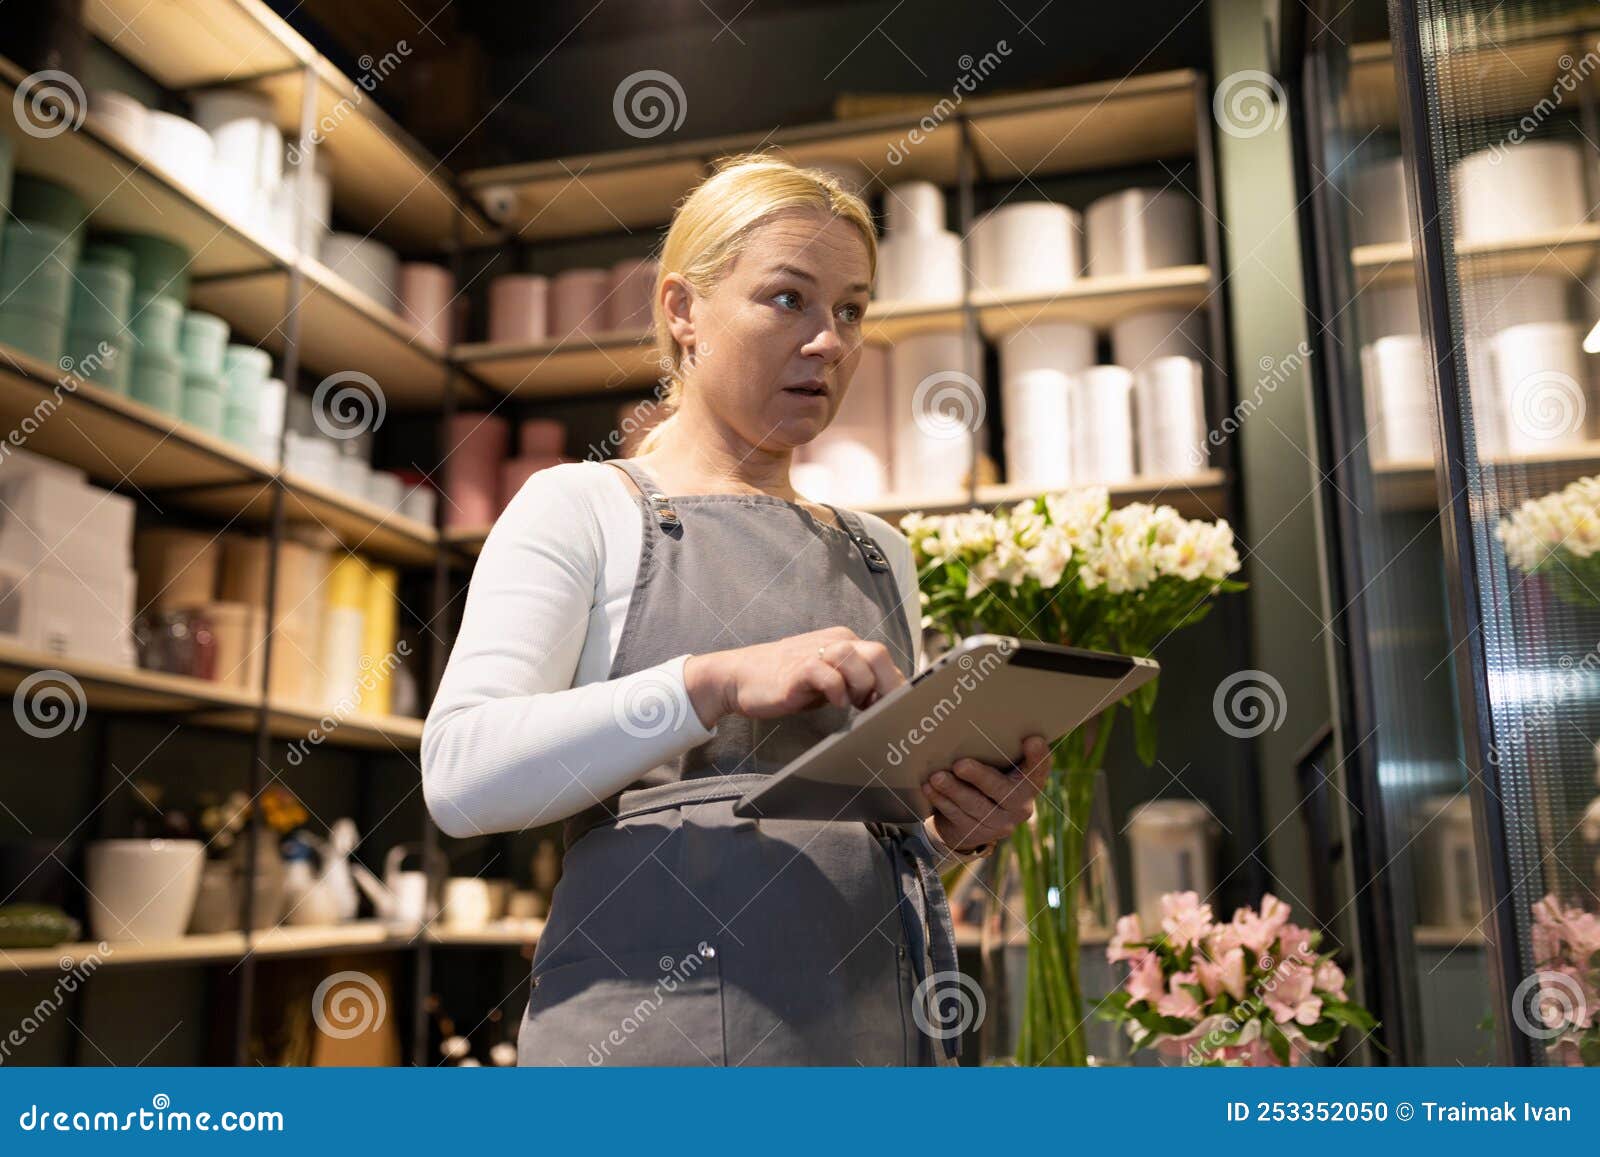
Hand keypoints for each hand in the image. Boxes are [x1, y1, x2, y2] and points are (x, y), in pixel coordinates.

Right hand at [683, 626, 905, 727]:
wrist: (739, 676)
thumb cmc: (786, 682)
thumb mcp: (827, 680)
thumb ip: (854, 683)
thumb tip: (887, 701)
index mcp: (844, 642)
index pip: (883, 659)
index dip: (894, 685)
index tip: (894, 709)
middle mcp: (834, 641)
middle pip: (878, 653)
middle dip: (888, 686)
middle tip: (881, 711)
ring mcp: (815, 652)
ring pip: (857, 658)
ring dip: (862, 686)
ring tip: (854, 705)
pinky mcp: (798, 668)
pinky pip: (829, 674)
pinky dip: (838, 691)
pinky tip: (835, 704)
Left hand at [922, 734, 1050, 851]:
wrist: (971, 821)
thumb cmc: (986, 780)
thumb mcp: (997, 768)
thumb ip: (997, 752)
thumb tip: (977, 717)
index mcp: (1029, 785)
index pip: (1038, 771)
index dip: (1038, 757)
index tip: (1033, 739)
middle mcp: (1019, 807)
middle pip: (1001, 791)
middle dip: (979, 776)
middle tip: (960, 764)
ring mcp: (998, 824)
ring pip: (975, 806)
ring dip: (953, 790)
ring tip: (936, 777)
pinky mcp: (975, 834)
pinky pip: (957, 816)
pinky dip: (941, 800)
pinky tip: (929, 788)